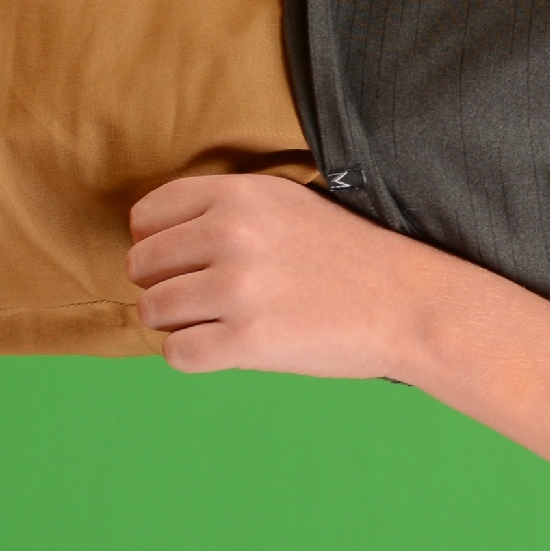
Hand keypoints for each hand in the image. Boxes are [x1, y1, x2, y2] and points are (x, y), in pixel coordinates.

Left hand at [127, 172, 489, 377]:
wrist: (408, 303)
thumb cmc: (346, 256)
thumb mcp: (286, 203)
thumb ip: (223, 210)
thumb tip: (152, 240)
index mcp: (238, 195)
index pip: (147, 216)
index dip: (157, 243)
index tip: (184, 261)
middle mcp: (231, 236)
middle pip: (142, 266)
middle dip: (164, 285)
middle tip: (205, 297)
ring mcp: (237, 290)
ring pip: (152, 311)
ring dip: (177, 323)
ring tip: (217, 322)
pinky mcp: (247, 341)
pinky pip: (176, 354)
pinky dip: (193, 356)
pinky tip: (226, 347)